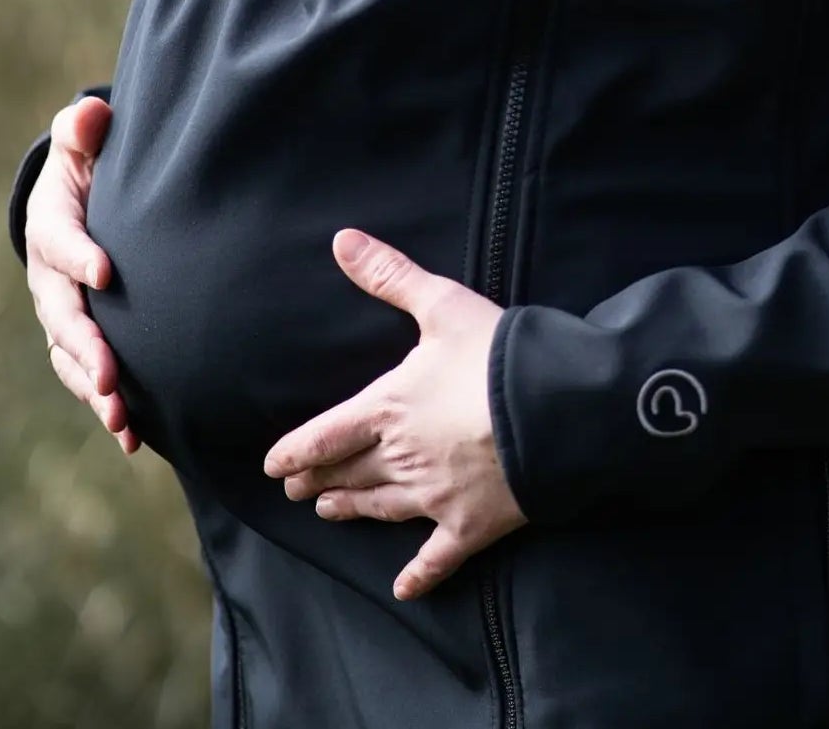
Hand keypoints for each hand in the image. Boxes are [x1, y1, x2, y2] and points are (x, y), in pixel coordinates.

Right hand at [24, 94, 138, 453]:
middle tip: (111, 375)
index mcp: (50, 224)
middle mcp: (49, 277)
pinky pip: (88, 377)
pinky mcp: (83, 340)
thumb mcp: (85, 138)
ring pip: (71, 358)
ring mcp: (62, 314)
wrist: (85, 198)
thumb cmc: (92, 162)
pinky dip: (107, 408)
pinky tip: (133, 438)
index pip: (58, 240)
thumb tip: (89, 114)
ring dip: (94, 389)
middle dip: (86, 346)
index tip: (106, 272)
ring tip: (120, 418)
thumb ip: (85, 127)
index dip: (78, 255)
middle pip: (62, 316)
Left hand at [264, 230, 526, 601]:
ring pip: (382, 509)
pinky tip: (404, 589)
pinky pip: (438, 557)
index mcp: (387, 408)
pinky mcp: (471, 525)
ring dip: (353, 511)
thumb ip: (389, 274)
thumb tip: (342, 240)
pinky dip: (419, 574)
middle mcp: (401, 458)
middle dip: (319, 481)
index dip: (296, 451)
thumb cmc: (495, 354)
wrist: (554, 409)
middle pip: (348, 474)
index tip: (274, 465)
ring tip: (332, 512)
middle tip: (296, 492)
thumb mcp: (441, 304)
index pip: (326, 435)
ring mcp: (435, 497)